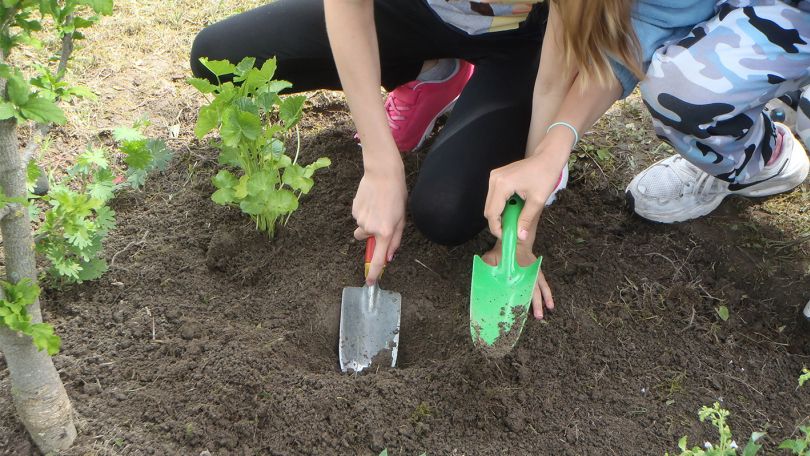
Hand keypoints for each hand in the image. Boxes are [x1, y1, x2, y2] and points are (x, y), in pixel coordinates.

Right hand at [352, 159, 406, 284]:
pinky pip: (358, 217)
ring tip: (377, 206)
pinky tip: (370, 200)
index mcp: (386, 232)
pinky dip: (364, 212)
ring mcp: (360, 220)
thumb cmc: (397, 196)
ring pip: (362, 228)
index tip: (370, 282)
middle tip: (382, 217)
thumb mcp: (402, 219)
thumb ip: (396, 240)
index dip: (373, 273)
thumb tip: (389, 256)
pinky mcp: (354, 210)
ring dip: (368, 222)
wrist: (383, 175)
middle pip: (367, 240)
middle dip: (372, 233)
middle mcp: (371, 229)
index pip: (379, 259)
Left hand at [482, 241, 554, 318]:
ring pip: (539, 288)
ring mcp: (533, 273)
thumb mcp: (491, 257)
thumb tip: (480, 274)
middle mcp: (526, 272)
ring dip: (542, 301)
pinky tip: (550, 305)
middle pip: (532, 289)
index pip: (516, 284)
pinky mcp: (537, 273)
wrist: (516, 241)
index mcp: (514, 270)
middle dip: (535, 303)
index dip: (517, 296)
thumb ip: (486, 265)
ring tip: (543, 314)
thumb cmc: (502, 252)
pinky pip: (544, 284)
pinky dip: (548, 294)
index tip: (519, 308)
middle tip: (537, 316)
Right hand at [484, 154, 561, 241]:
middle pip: (488, 209)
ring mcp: (494, 177)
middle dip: (498, 223)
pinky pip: (494, 197)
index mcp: (502, 184)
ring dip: (500, 215)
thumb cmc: (545, 175)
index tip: (507, 236)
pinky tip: (514, 208)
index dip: (497, 228)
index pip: (492, 213)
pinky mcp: (497, 177)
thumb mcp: (537, 201)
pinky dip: (502, 206)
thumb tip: (520, 237)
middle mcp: (494, 179)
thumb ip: (526, 220)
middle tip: (511, 230)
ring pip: (490, 204)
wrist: (547, 157)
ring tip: (514, 219)